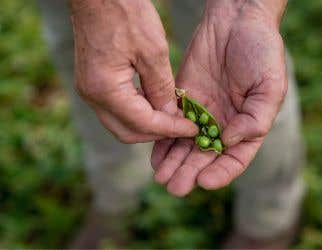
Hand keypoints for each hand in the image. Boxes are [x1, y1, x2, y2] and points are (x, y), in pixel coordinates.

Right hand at [70, 0, 197, 142]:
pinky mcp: (93, 84)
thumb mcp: (153, 52)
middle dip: (157, 133)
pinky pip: (117, 110)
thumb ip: (162, 88)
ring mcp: (90, 91)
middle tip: (182, 126)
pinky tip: (155, 103)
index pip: (143, 124)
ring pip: (121, 124)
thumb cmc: (125, 14)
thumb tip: (170, 115)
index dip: (171, 129)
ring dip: (148, 124)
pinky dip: (138, 113)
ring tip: (172, 117)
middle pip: (128, 132)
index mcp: (106, 90)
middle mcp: (93, 96)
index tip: (192, 129)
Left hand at [151, 0, 287, 195]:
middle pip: (205, 157)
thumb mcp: (270, 84)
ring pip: (185, 145)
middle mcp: (223, 124)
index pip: (234, 158)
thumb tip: (230, 141)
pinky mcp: (183, 98)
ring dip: (173, 162)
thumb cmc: (261, 51)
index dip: (221, 173)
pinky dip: (162, 140)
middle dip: (189, 173)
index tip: (204, 181)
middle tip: (174, 187)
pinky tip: (155, 155)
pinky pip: (171, 123)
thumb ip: (256, 118)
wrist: (235, 20)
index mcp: (247, 125)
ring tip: (161, 177)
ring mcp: (202, 112)